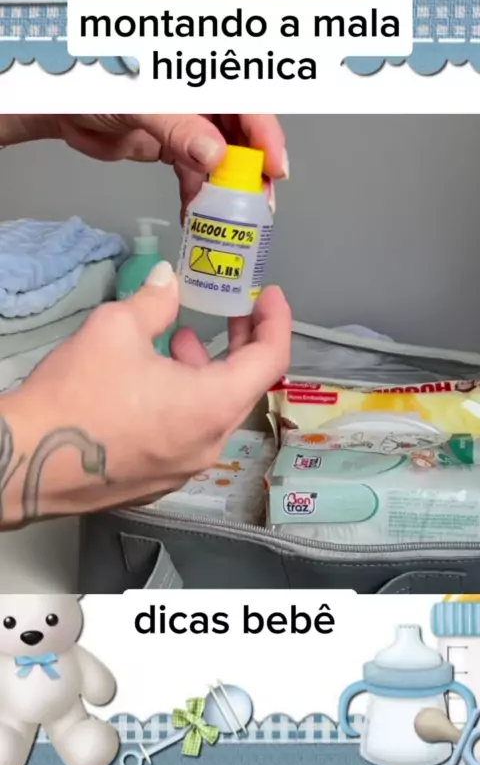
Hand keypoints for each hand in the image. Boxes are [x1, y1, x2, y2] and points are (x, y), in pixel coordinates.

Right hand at [1, 262, 290, 523]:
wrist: (25, 463)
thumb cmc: (78, 392)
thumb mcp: (116, 328)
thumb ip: (155, 301)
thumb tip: (167, 280)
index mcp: (213, 407)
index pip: (271, 361)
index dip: (276, 321)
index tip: (267, 297)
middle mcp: (209, 445)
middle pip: (245, 388)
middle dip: (241, 345)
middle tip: (230, 312)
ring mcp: (184, 470)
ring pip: (213, 413)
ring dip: (206, 373)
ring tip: (178, 341)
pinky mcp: (158, 483)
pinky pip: (187, 436)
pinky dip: (185, 403)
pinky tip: (152, 382)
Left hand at [3, 114, 286, 217]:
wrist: (61, 107)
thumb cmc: (95, 87)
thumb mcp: (142, 104)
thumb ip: (180, 129)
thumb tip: (216, 156)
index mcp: (201, 79)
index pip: (248, 104)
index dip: (266, 136)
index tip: (274, 168)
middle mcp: (201, 102)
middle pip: (242, 136)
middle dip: (253, 170)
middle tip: (260, 203)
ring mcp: (189, 127)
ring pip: (222, 160)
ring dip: (228, 190)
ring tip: (233, 220)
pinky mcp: (173, 148)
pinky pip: (195, 175)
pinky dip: (198, 197)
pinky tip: (198, 218)